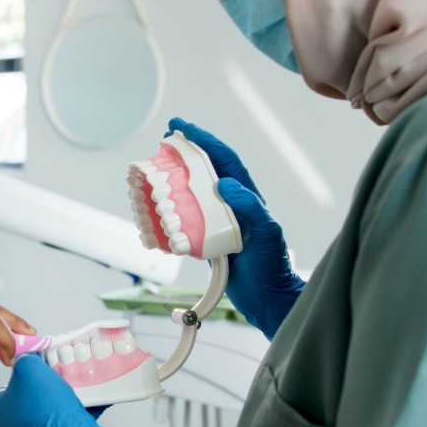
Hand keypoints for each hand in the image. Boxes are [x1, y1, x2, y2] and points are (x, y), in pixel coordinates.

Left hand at [0, 355, 135, 426]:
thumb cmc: (48, 406)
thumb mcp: (31, 367)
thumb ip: (23, 361)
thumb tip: (25, 361)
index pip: (7, 390)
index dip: (25, 381)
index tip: (39, 379)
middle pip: (20, 407)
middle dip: (36, 398)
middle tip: (52, 391)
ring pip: (34, 423)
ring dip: (47, 414)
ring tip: (62, 405)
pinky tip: (67, 420)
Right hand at [166, 118, 305, 338]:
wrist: (267, 299)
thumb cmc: (272, 267)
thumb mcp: (267, 233)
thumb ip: (249, 207)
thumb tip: (224, 183)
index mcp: (246, 197)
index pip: (223, 160)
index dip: (204, 140)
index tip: (182, 127)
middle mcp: (231, 205)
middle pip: (205, 171)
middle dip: (186, 152)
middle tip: (164, 140)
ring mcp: (218, 221)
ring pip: (192, 192)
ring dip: (174, 179)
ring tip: (154, 171)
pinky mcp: (207, 239)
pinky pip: (186, 219)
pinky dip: (170, 212)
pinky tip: (156, 210)